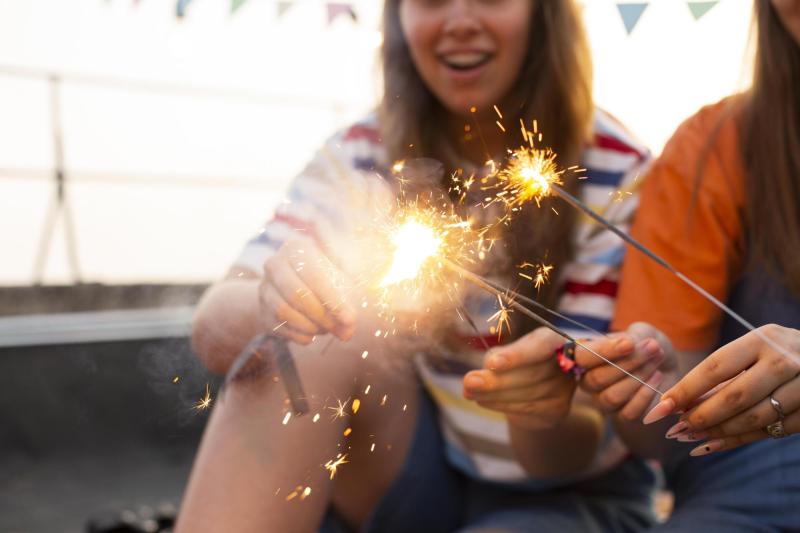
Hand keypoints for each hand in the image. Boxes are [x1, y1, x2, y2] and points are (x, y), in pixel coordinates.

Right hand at [259, 236, 355, 343]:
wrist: (294, 287)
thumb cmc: (325, 278)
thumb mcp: (340, 277)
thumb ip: (349, 298)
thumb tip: (348, 328)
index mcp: (297, 249)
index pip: (315, 276)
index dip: (334, 300)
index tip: (350, 319)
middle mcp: (275, 264)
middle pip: (297, 294)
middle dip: (323, 316)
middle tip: (341, 328)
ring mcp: (265, 288)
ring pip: (284, 312)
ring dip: (311, 326)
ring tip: (328, 328)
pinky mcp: (262, 311)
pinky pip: (280, 327)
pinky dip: (301, 335)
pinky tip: (313, 333)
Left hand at [462, 328, 576, 429]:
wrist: (535, 389)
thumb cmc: (518, 362)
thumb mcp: (508, 353)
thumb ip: (497, 358)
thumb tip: (474, 378)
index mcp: (554, 339)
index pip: (541, 344)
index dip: (517, 355)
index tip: (492, 363)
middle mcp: (566, 362)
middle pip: (531, 374)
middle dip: (496, 380)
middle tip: (468, 382)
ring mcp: (565, 388)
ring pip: (527, 394)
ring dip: (494, 395)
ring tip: (469, 392)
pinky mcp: (559, 409)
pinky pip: (527, 409)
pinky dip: (501, 405)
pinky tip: (483, 401)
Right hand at [576, 322, 676, 421]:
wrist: (669, 366)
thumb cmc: (649, 347)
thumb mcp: (643, 333)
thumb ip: (633, 337)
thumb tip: (630, 345)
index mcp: (587, 357)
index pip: (582, 357)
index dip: (604, 351)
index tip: (629, 344)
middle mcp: (589, 380)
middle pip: (596, 379)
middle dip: (628, 363)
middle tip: (653, 348)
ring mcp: (603, 401)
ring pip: (611, 397)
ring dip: (638, 378)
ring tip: (656, 364)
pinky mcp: (622, 416)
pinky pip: (627, 413)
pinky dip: (645, 396)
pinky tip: (657, 378)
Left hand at [643, 324, 799, 454]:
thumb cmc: (777, 353)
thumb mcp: (753, 350)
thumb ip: (722, 374)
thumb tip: (678, 403)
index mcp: (762, 339)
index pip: (715, 367)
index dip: (686, 389)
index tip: (662, 407)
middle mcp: (784, 361)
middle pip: (734, 396)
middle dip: (701, 416)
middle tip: (675, 429)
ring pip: (753, 418)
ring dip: (717, 432)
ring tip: (690, 438)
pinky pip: (770, 431)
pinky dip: (738, 440)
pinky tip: (713, 445)